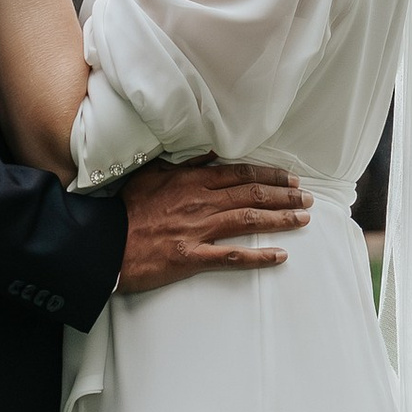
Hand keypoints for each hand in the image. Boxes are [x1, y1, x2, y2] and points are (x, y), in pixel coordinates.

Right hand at [118, 160, 311, 289]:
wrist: (104, 242)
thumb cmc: (125, 209)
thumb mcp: (151, 174)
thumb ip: (183, 164)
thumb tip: (211, 154)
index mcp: (191, 181)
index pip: (240, 174)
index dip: (269, 176)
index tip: (290, 179)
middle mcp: (200, 203)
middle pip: (251, 195)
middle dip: (284, 196)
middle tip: (307, 199)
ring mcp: (198, 230)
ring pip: (248, 221)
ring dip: (280, 220)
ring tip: (303, 220)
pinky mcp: (192, 257)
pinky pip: (233, 256)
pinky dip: (259, 256)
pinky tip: (280, 256)